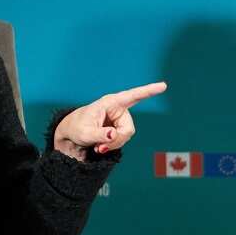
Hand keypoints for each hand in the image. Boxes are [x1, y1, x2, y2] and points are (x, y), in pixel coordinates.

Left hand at [53, 82, 167, 159]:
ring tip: (98, 147)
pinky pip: (123, 139)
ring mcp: (119, 119)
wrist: (72, 133)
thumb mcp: (85, 133)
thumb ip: (99, 134)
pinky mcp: (119, 128)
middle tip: (100, 148)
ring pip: (126, 136)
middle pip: (128, 129)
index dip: (148, 91)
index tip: (163, 86)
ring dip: (113, 145)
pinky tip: (101, 146)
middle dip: (117, 141)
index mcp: (111, 103)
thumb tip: (113, 135)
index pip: (133, 96)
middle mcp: (118, 109)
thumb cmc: (76, 128)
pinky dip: (112, 146)